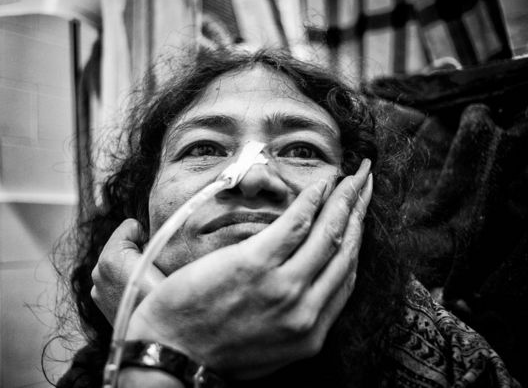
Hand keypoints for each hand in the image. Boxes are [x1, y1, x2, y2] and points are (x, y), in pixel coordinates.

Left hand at [91, 219, 165, 323]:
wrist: (155, 337)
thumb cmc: (162, 296)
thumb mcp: (163, 258)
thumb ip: (153, 240)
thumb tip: (149, 237)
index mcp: (111, 257)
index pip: (131, 227)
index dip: (147, 236)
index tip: (155, 252)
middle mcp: (99, 271)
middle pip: (123, 245)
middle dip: (137, 251)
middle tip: (152, 270)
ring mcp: (98, 288)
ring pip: (119, 263)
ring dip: (130, 267)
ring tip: (146, 283)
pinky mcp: (100, 301)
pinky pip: (114, 280)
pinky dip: (124, 282)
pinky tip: (137, 294)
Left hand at [126, 160, 372, 379]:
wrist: (170, 358)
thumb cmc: (210, 353)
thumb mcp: (266, 350)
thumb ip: (292, 323)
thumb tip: (304, 292)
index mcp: (309, 334)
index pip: (345, 279)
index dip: (357, 244)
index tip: (360, 221)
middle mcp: (304, 311)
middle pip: (344, 251)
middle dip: (359, 213)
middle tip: (367, 185)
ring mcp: (282, 287)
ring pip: (327, 234)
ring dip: (345, 200)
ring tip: (354, 178)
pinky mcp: (254, 264)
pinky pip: (294, 224)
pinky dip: (312, 200)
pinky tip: (321, 184)